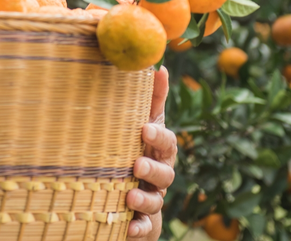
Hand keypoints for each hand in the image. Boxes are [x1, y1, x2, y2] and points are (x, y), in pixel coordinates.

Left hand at [127, 66, 176, 240]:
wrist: (125, 192)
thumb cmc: (134, 148)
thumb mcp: (142, 124)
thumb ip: (151, 99)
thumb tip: (160, 66)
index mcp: (158, 150)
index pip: (165, 141)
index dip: (158, 135)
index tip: (144, 128)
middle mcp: (159, 175)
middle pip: (166, 173)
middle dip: (153, 169)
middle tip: (136, 164)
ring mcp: (153, 199)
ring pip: (156, 201)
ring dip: (144, 199)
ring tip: (129, 196)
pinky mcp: (144, 223)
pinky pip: (145, 227)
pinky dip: (138, 228)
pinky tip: (128, 228)